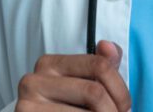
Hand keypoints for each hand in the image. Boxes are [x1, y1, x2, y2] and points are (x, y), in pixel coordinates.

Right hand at [15, 40, 131, 110]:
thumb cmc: (64, 109)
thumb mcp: (82, 83)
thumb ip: (100, 64)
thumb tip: (108, 46)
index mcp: (49, 64)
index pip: (99, 65)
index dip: (120, 89)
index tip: (125, 105)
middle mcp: (33, 81)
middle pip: (94, 92)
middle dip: (113, 110)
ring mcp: (27, 106)